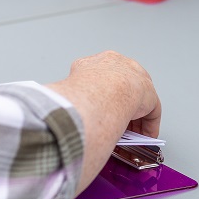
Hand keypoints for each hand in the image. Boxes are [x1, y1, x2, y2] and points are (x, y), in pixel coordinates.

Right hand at [44, 51, 161, 190]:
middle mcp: (117, 65)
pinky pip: (151, 110)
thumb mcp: (66, 92)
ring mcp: (135, 77)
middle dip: (119, 107)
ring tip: (129, 136)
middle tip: (115, 126)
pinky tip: (145, 137)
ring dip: (134, 117)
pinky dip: (148, 124)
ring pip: (136, 99)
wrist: (104, 89)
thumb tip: (47, 117)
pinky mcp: (149, 92)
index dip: (100, 98)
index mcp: (95, 62)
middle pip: (121, 88)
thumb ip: (64, 102)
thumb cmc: (81, 91)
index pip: (100, 78)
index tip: (99, 112)